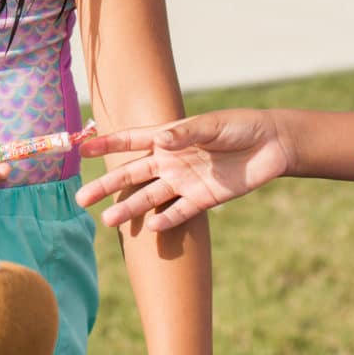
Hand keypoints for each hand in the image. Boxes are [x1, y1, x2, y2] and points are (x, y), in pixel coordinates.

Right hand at [75, 109, 291, 232]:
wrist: (272, 145)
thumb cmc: (239, 125)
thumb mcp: (212, 124)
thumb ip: (185, 133)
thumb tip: (160, 140)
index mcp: (169, 137)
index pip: (131, 141)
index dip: (107, 144)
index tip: (82, 149)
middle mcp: (171, 161)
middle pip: (132, 175)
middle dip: (107, 186)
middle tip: (81, 199)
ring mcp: (185, 181)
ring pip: (150, 197)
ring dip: (129, 209)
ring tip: (108, 222)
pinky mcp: (204, 198)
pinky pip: (181, 212)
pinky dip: (166, 220)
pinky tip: (150, 229)